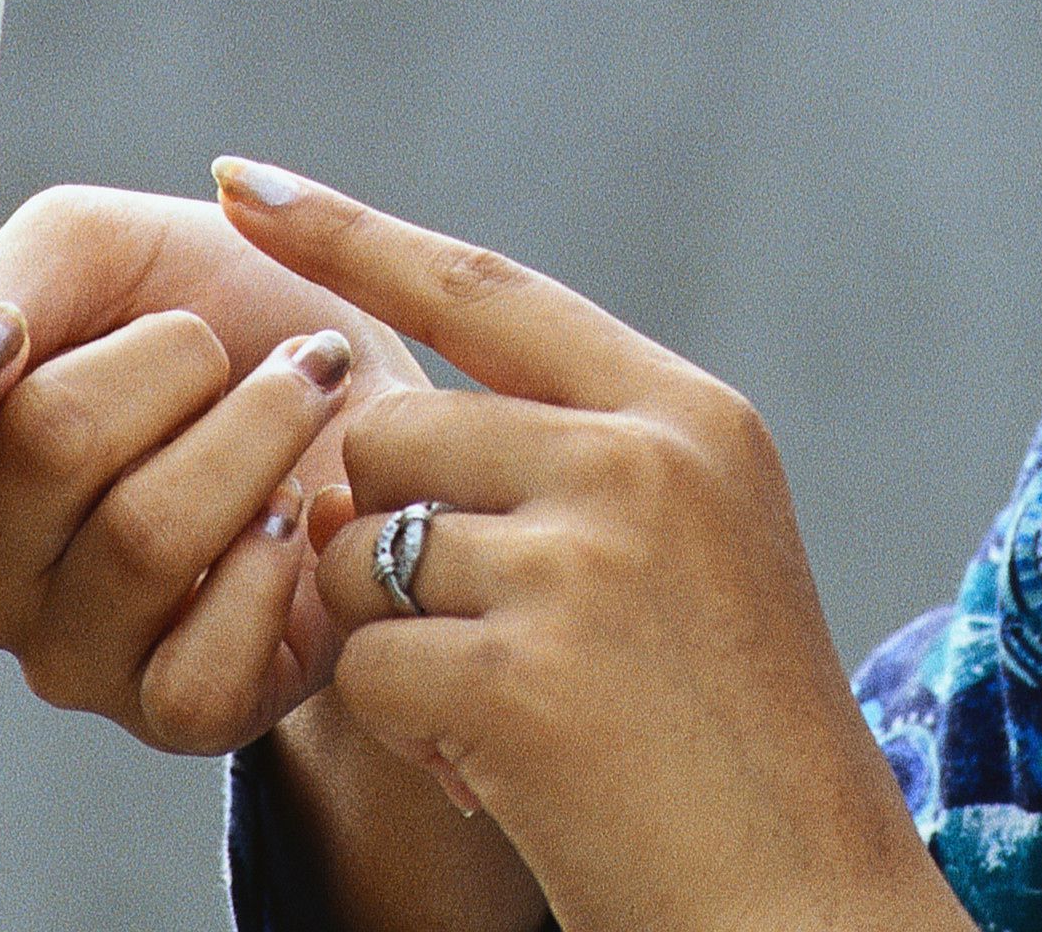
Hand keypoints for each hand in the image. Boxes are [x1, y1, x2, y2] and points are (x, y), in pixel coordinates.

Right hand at [0, 186, 434, 750]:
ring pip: (143, 537)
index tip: (12, 331)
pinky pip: (199, 668)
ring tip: (302, 390)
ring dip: (256, 428)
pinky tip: (302, 515)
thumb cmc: (209, 306)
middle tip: (216, 342)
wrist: (353, 381)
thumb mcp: (93, 250)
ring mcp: (68, 656)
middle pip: (42, 450)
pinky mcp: (174, 714)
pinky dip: (274, 562)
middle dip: (167, 358)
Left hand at [218, 160, 971, 931]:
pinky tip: (498, 769)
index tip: (241, 182)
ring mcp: (584, 564)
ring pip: (359, 551)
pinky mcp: (519, 675)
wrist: (799, 907)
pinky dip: (403, 731)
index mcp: (692, 416)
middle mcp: (642, 462)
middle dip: (381, 531)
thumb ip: (571, 459)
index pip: (486, 286)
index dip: (351, 233)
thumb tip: (359, 426)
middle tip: (475, 635)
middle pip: (391, 429)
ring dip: (391, 639)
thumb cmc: (728, 746)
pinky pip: (362, 668)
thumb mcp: (693, 552)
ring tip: (505, 710)